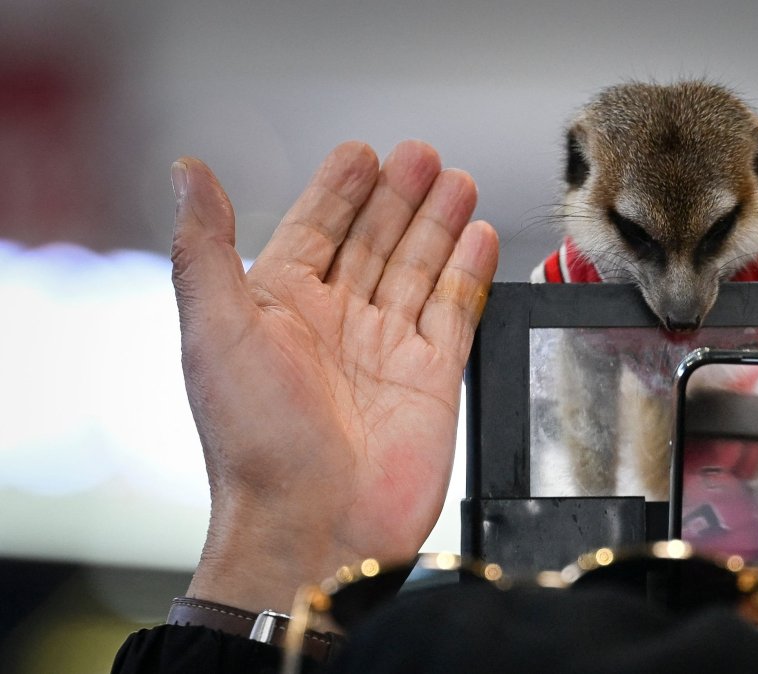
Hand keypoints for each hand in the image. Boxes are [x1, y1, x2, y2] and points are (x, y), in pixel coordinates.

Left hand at [169, 141, 497, 613]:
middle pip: (375, 241)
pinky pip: (455, 313)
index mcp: (279, 309)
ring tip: (459, 182)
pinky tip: (481, 237)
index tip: (361, 153)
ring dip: (439, 224)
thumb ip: (205, 247)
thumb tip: (187, 172)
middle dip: (400, 196)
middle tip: (424, 156)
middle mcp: (335, 325)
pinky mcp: (432, 379)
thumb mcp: (214, 330)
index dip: (338, 190)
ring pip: (419, 269)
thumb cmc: (255, 441)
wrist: (313, 526)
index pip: (315, 229)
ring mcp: (388, 350)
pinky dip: (470, 272)